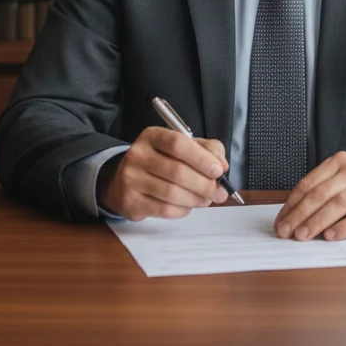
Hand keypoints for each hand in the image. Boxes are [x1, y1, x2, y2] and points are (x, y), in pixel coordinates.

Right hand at [100, 127, 228, 220]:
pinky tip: (188, 206)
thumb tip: (221, 165)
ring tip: (206, 199)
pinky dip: (182, 210)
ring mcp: (131, 179)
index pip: (177, 143)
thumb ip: (206, 150)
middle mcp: (138, 154)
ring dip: (196, 199)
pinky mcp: (130, 202)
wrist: (124, 181)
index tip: (218, 170)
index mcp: (152, 136)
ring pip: (171, 193)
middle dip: (204, 184)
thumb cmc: (161, 161)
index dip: (201, 158)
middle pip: (177, 171)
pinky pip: (163, 209)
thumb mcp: (183, 147)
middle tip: (220, 192)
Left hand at [274, 152, 345, 241]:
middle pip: (321, 193)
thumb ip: (326, 189)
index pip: (309, 182)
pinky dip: (345, 227)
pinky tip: (332, 236)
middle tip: (286, 232)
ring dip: (318, 221)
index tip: (281, 220)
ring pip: (339, 203)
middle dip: (299, 215)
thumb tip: (296, 213)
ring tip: (303, 236)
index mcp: (340, 162)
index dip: (292, 203)